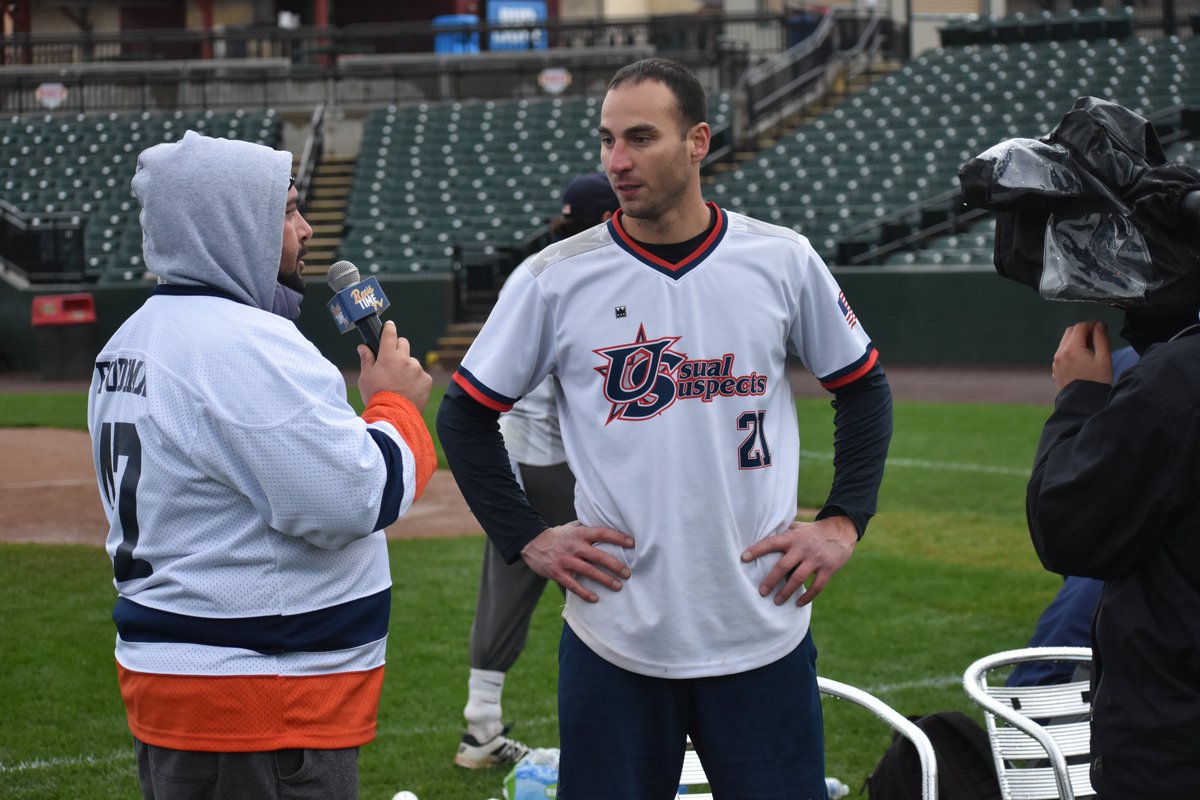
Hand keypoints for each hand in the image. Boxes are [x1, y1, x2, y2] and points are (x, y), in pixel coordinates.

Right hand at [357, 321, 432, 410]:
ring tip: (400, 383)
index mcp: (388, 356)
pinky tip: (409, 390)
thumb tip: (363, 347)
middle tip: (392, 360)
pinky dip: (416, 380)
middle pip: (404, 343)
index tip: (390, 326)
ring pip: (412, 362)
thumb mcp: (366, 378)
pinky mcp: (426, 380)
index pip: (390, 334)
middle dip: (398, 348)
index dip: (389, 328)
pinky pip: (421, 375)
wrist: (394, 415)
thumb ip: (366, 360)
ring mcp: (417, 369)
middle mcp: (405, 359)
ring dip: (407, 368)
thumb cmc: (376, 396)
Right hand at [520, 522, 634, 602]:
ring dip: (605, 580)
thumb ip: (589, 529)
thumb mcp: (573, 527)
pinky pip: (573, 585)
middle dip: (615, 565)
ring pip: (589, 572)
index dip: (618, 538)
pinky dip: (585, 593)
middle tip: (628, 573)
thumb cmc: (559, 536)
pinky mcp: (557, 573)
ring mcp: (565, 560)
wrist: (532, 543)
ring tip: (618, 586)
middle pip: (598, 556)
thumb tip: (611, 527)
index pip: (602, 533)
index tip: (632, 544)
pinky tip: (595, 598)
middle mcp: (574, 546)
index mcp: (580, 533)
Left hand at [740, 515, 857, 605]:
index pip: (772, 543)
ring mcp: (816, 559)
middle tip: (761, 592)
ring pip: (799, 579)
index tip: (743, 558)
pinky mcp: (828, 569)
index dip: (757, 550)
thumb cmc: (812, 531)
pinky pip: (817, 587)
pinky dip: (807, 597)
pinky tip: (798, 603)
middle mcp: (803, 548)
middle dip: (771, 580)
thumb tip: (760, 535)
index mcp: (793, 537)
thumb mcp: (797, 527)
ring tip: (776, 601)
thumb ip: (782, 533)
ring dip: (786, 592)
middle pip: (784, 566)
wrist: (841, 531)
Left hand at [1052, 322, 1112, 390]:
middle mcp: (1060, 354)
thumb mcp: (1104, 359)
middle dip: (1083, 331)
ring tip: (1092, 349)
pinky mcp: (1056, 371)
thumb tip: (1099, 326)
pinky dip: (1071, 351)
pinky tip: (1084, 359)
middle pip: (1070, 332)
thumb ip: (1101, 339)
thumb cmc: (1097, 382)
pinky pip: (1062, 355)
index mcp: (1071, 349)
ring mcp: (1056, 363)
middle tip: (1097, 337)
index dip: (1092, 325)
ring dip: (1077, 341)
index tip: (1102, 329)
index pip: (1079, 327)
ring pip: (1065, 343)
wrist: (1084, 405)